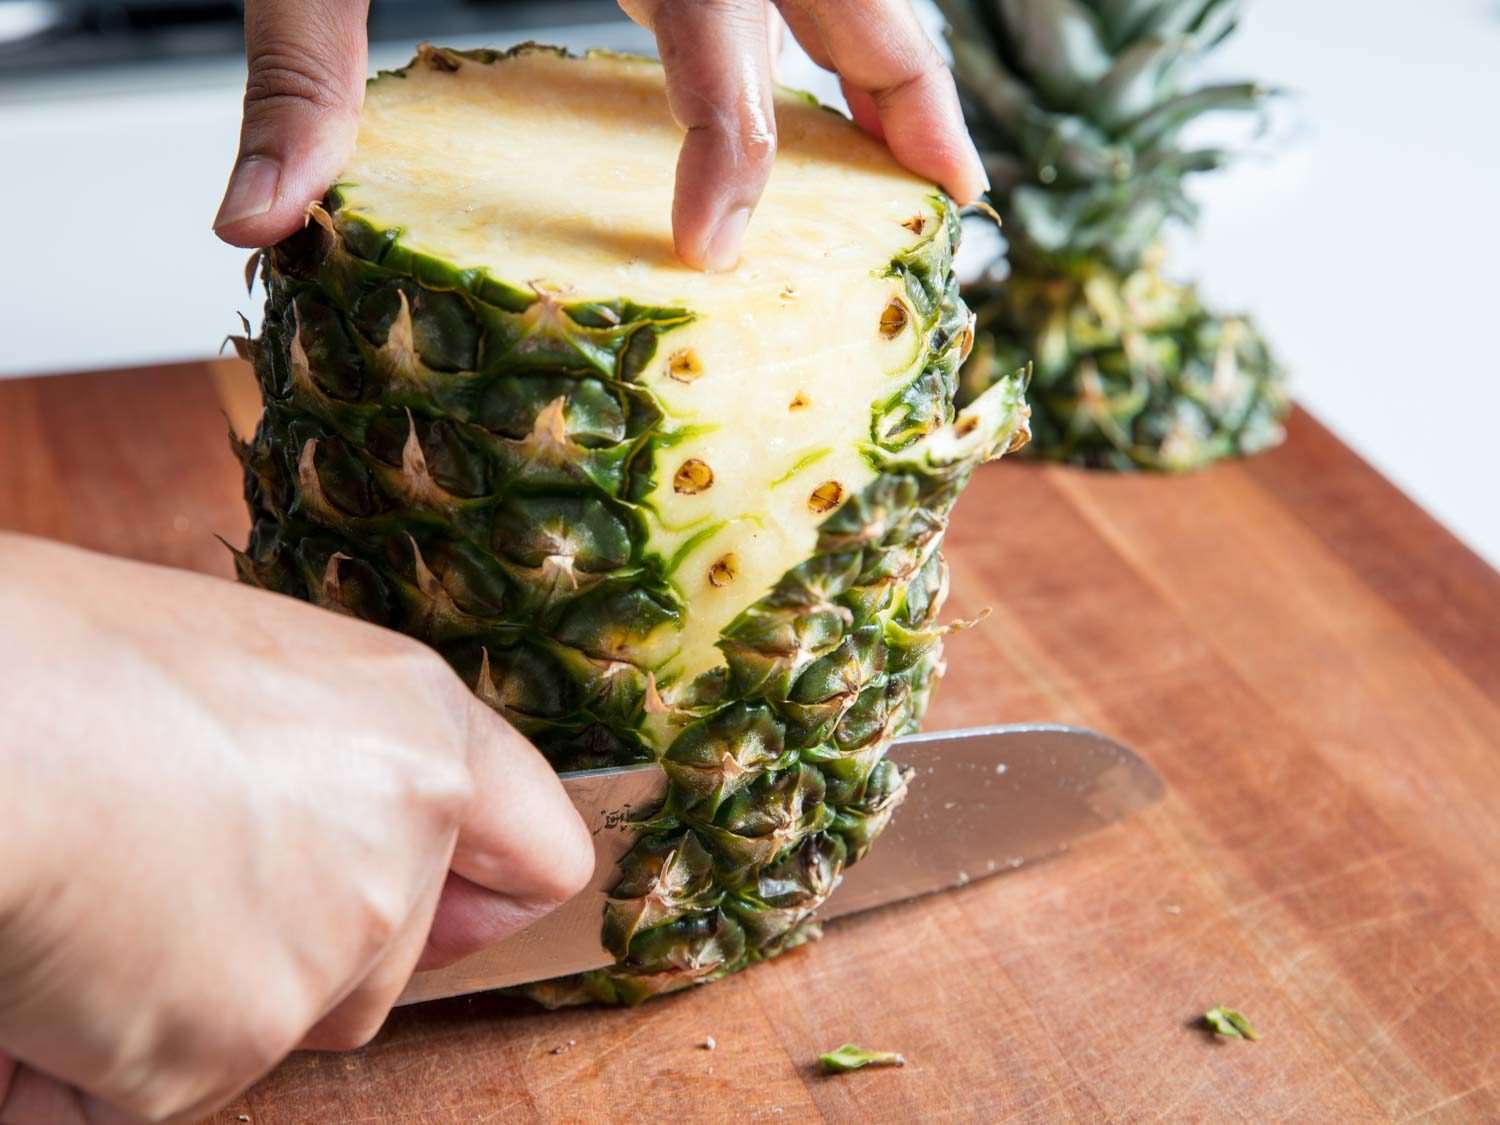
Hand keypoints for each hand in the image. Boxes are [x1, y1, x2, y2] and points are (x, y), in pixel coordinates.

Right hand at [0, 534, 592, 1122]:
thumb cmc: (57, 659)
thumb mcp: (234, 662)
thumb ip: (323, 756)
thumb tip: (319, 827)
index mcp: (415, 730)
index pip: (542, 854)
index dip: (491, 896)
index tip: (460, 916)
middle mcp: (402, 844)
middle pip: (385, 970)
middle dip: (294, 958)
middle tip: (166, 878)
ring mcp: (323, 957)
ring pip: (272, 1032)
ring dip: (187, 1003)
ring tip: (91, 901)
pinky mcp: (220, 1051)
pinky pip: (151, 1090)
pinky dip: (87, 1060)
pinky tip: (42, 965)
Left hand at [212, 0, 986, 269]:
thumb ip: (296, 65)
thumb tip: (252, 223)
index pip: (722, 41)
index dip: (730, 154)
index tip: (710, 249)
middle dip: (910, 93)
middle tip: (956, 196)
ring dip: (892, 49)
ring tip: (929, 142)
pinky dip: (822, 10)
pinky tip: (820, 65)